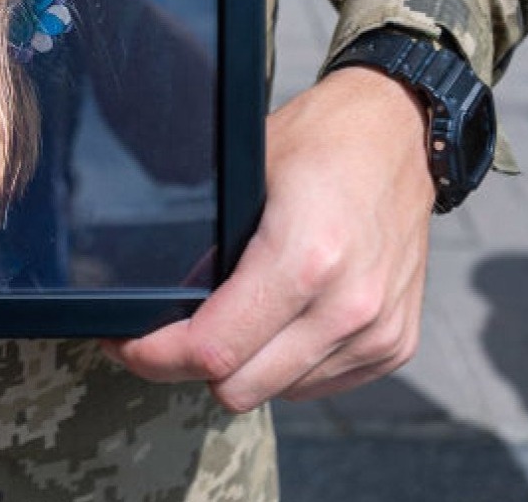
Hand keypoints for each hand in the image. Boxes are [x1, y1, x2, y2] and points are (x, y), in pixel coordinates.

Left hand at [109, 67, 434, 410]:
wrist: (401, 134)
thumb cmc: (321, 141)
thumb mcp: (245, 171)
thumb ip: (207, 241)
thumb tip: (159, 299)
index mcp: (305, 259)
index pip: (212, 350)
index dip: (154, 355)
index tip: (126, 342)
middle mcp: (348, 306)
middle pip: (239, 388)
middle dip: (192, 365)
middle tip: (172, 330)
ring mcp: (377, 331)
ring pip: (276, 392)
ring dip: (246, 365)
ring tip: (237, 313)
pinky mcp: (394, 345)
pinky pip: (316, 385)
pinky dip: (288, 364)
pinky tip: (282, 317)